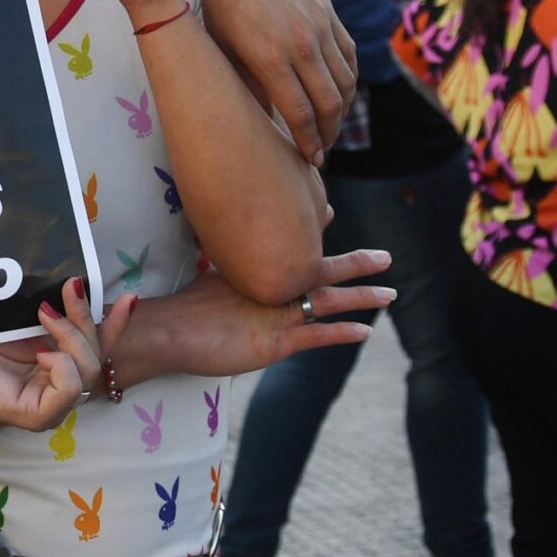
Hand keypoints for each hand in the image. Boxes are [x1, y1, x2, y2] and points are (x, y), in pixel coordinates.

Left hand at [0, 277, 114, 431]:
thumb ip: (50, 311)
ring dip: (72, 337)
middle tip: (67, 289)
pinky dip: (62, 367)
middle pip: (96, 355)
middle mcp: (59, 387)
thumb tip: (75, 284)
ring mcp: (50, 404)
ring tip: (44, 316)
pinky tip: (41, 354)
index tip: (131, 297)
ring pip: (88, 370)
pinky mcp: (37, 416)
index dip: (116, 325)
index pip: (98, 347)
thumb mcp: (20, 318)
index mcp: (58, 365)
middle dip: (86, 319)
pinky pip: (69, 390)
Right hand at [117, 250, 393, 381]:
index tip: (332, 214)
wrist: (167, 331)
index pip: (290, 248)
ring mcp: (275, 314)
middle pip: (320, 270)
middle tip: (385, 256)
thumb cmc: (181, 310)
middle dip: (355, 263)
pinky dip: (343, 331)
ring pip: (327, 300)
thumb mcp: (207, 280)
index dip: (313, 233)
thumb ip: (220, 268)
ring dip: (361, 296)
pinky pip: (317, 335)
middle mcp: (270, 288)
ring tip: (389, 293)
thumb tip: (216, 251)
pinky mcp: (276, 342)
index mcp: (254, 272)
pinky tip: (365, 331)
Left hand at [173, 0, 358, 160]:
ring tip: (331, 125)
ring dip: (342, 110)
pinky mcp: (328, 12)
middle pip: (329, 103)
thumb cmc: (219, 4)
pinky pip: (349, 55)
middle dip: (329, 133)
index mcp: (268, 56)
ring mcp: (318, 25)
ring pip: (345, 81)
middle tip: (324, 149)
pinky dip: (349, 79)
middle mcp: (300, 43)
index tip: (313, 160)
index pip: (299, 113)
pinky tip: (339, 92)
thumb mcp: (223, 49)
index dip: (310, 143)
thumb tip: (263, 126)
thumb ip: (247, 86)